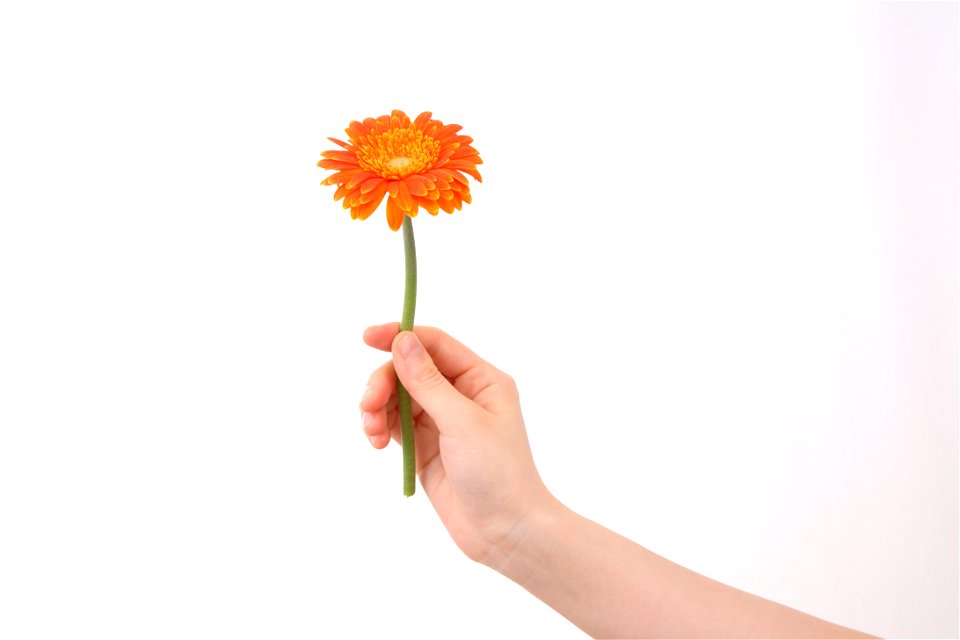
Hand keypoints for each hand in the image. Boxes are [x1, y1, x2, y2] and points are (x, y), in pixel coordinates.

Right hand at [360, 323, 555, 563]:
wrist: (505, 531)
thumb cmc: (497, 473)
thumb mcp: (462, 422)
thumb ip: (428, 382)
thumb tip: (403, 341)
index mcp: (480, 379)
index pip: (435, 344)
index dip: (400, 336)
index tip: (367, 338)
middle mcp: (461, 394)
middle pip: (409, 369)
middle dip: (383, 383)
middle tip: (368, 405)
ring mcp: (441, 420)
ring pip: (397, 397)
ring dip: (376, 407)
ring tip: (372, 432)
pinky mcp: (425, 446)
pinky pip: (393, 424)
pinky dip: (379, 427)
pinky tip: (376, 442)